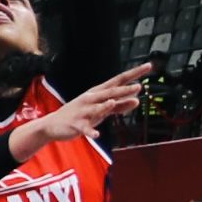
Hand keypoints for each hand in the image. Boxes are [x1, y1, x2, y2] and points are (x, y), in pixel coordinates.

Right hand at [20, 60, 153, 154]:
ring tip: (113, 103)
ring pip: (96, 108)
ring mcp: (83, 112)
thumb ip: (119, 106)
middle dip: (123, 90)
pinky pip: (85, 129)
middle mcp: (91, 99)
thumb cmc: (81, 115)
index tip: (148, 66)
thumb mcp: (101, 110)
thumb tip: (137, 100)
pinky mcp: (77, 125)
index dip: (134, 74)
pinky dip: (91, 132)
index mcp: (98, 93)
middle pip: (110, 93)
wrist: (53, 124)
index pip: (119, 80)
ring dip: (105, 106)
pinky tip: (97, 135)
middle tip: (139, 86)